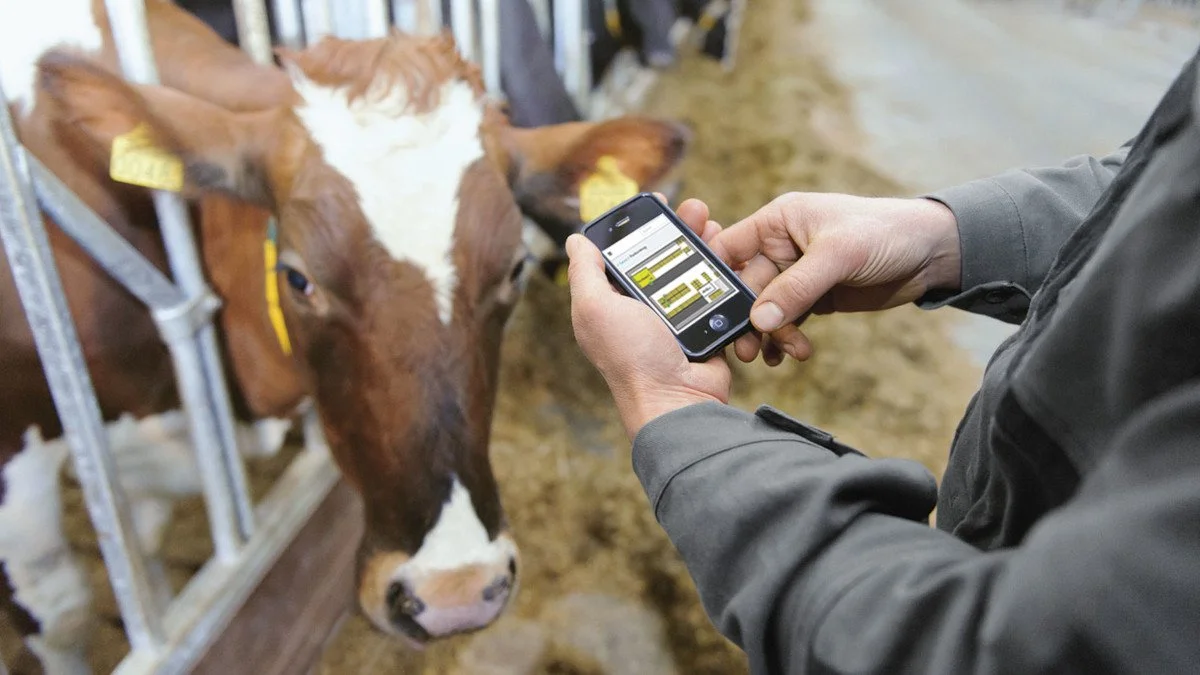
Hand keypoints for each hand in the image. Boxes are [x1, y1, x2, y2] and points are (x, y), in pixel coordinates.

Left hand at [566, 199, 731, 440]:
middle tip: (696, 207)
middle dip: (680, 227)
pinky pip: (715, 291)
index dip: (638, 226)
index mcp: (613, 301)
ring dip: (706, 243)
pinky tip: (732, 253)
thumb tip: (575, 240)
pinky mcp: (705, 326)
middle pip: (663, 255)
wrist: (678, 400)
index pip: (624, 253)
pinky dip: (725, 273)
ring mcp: (677, 317)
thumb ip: (585, 273)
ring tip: (717, 225)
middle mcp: (643, 307)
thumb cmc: (632, 358)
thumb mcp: (596, 310)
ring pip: (693, 268)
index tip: (655, 203)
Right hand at [705, 192, 961, 362]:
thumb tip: (758, 320)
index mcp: (778, 221)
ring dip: (769, 334)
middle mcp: (781, 246)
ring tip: (782, 355)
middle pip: (746, 287)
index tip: (703, 312)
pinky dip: (785, 339)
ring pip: (766, 309)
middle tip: (745, 350)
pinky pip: (787, 320)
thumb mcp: (838, 256)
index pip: (729, 248)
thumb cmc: (885, 234)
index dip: (712, 278)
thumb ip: (796, 288)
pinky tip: (790, 355)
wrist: (932, 254)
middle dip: (746, 319)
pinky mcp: (814, 297)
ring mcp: (796, 274)